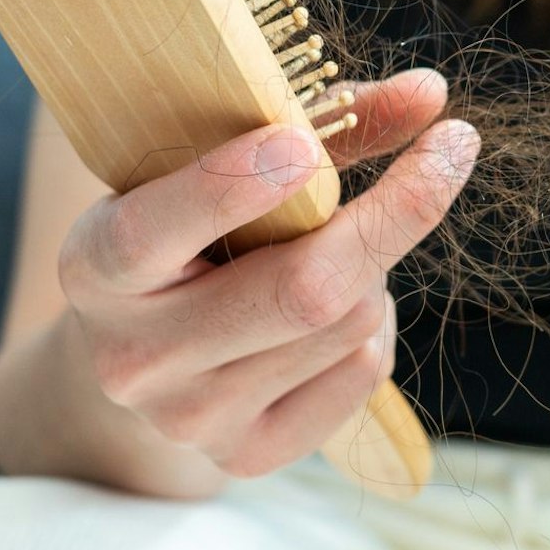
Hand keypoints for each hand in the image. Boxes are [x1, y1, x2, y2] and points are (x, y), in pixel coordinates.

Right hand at [56, 68, 476, 477]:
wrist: (142, 352)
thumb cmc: (189, 228)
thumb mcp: (217, 165)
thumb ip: (317, 122)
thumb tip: (431, 94)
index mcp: (96, 268)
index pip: (150, 233)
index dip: (228, 188)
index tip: (303, 143)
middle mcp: (133, 357)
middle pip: (299, 292)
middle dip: (391, 212)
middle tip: (452, 146)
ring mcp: (190, 419)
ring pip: (347, 323)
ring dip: (374, 269)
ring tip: (338, 249)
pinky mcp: (248, 456)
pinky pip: (362, 373)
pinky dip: (375, 323)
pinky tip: (336, 310)